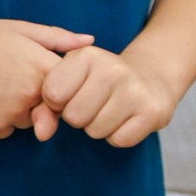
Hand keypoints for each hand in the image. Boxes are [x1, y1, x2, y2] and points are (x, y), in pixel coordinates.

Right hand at [0, 19, 95, 139]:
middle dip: (39, 97)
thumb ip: (58, 38)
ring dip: (20, 110)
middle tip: (10, 75)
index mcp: (43, 68)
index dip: (58, 82)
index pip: (71, 88)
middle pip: (51, 107)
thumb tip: (90, 42)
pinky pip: (7, 130)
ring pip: (29, 120)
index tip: (38, 71)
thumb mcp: (19, 29)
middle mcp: (31, 95)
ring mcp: (12, 114)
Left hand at [36, 45, 181, 148]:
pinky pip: (118, 140)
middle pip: (73, 117)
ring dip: (99, 127)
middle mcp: (113, 70)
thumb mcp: (72, 73)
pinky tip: (126, 118)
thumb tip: (42, 132)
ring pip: (95, 131)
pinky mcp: (152, 112)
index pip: (52, 94)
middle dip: (78, 117)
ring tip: (111, 109)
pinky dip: (118, 135)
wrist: (151, 76)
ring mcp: (135, 91)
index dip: (57, 101)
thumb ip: (47, 97)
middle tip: (94, 103)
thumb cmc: (99, 79)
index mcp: (87, 55)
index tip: (71, 93)